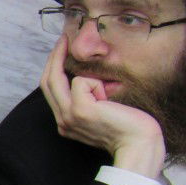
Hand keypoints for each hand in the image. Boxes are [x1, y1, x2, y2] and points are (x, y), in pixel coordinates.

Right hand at [40, 35, 164, 177]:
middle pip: (47, 82)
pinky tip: (108, 98)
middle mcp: (62, 121)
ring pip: (57, 79)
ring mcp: (68, 116)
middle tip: (63, 40)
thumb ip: (86, 98)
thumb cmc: (127, 127)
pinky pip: (81, 82)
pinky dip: (96, 84)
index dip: (52, 67)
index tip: (60, 50)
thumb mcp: (100, 111)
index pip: (50, 90)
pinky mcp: (79, 109)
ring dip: (72, 66)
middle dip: (53, 58)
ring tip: (82, 56)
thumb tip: (82, 78)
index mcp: (65, 122)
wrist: (138, 144)